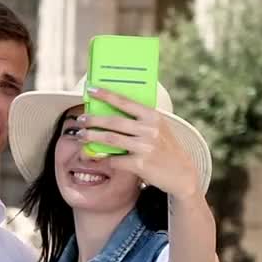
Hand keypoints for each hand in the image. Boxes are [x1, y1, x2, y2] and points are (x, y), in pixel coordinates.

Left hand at [76, 86, 202, 200]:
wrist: (181, 173)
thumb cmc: (164, 148)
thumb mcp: (158, 128)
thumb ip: (140, 120)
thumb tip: (111, 111)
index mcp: (153, 116)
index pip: (125, 101)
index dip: (106, 95)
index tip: (90, 89)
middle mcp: (149, 129)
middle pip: (113, 121)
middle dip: (93, 120)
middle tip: (80, 120)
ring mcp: (145, 147)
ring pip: (110, 139)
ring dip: (91, 137)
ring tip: (80, 136)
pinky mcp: (140, 164)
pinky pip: (114, 159)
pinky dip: (103, 157)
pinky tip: (96, 156)